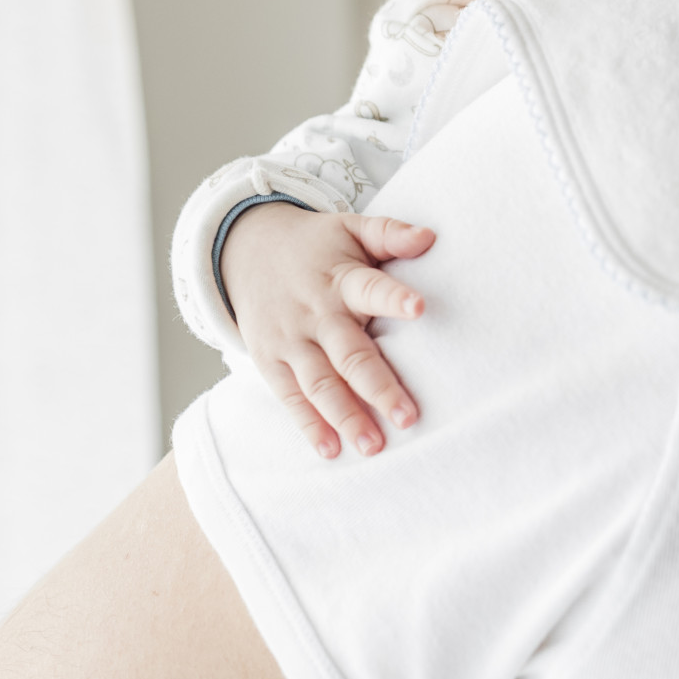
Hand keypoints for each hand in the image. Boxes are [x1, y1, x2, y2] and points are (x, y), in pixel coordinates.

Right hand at [218, 203, 435, 458]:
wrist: (247, 251)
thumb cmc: (318, 246)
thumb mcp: (351, 228)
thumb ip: (390, 233)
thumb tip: (430, 237)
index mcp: (341, 279)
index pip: (370, 287)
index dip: (393, 298)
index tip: (420, 308)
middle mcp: (315, 313)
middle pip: (348, 353)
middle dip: (377, 386)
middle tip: (408, 417)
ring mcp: (289, 340)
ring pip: (319, 383)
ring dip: (346, 416)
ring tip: (374, 446)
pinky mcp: (269, 361)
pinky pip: (290, 397)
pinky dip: (309, 425)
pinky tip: (331, 450)